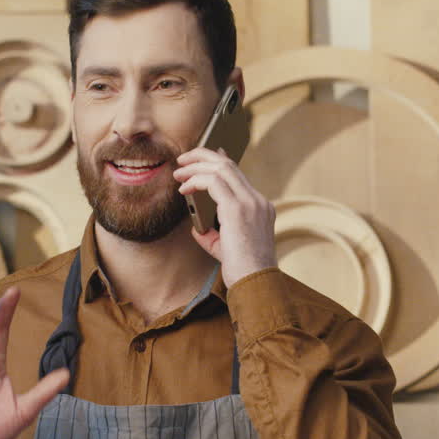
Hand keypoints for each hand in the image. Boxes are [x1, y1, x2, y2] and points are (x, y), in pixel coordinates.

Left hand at [173, 147, 276, 286]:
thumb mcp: (226, 247)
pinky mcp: (237, 208)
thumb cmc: (243, 270)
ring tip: (178, 173)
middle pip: (229, 165)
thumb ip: (213, 234)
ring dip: (195, 166)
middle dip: (203, 156)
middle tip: (183, 160)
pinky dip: (195, 180)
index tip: (203, 156)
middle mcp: (258, 200)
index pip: (239, 175)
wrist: (255, 282)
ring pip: (221, 167)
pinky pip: (212, 181)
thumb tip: (197, 227)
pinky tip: (183, 189)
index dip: (219, 160)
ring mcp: (250, 202)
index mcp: (261, 207)